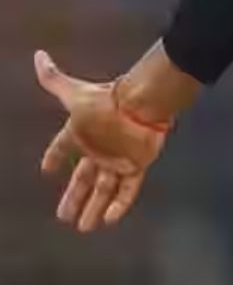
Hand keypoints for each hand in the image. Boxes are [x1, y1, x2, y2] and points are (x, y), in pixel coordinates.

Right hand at [35, 50, 171, 232]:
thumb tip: (38, 56)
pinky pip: (128, 188)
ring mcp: (119, 159)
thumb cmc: (106, 101)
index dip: (54, 156)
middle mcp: (100, 149)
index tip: (46, 168)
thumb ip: (54, 78)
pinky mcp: (137, 165)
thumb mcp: (74, 92)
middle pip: (84, 178)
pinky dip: (120, 204)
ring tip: (83, 227)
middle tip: (62, 217)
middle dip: (73, 196)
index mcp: (82, 133)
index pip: (63, 147)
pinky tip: (110, 220)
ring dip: (94, 207)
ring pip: (104, 188)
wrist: (143, 104)